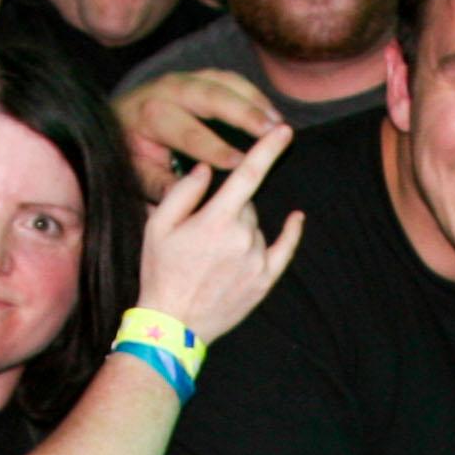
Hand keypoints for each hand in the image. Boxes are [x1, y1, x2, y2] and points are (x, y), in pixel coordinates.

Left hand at [116, 69, 282, 197]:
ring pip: (223, 82)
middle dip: (243, 113)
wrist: (118, 122)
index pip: (186, 132)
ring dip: (254, 100)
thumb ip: (162, 185)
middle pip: (209, 95)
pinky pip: (229, 80)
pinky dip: (252, 94)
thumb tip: (187, 198)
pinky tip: (271, 113)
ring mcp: (184, 79)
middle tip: (271, 131)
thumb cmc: (132, 155)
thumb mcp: (139, 174)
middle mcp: (166, 90)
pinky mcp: (198, 77)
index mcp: (150, 115)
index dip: (214, 148)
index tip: (240, 164)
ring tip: (278, 123)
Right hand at [135, 121, 303, 336]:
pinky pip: (284, 249)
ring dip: (240, 230)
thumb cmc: (161, 272)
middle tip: (201, 234)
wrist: (172, 324)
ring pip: (256, 227)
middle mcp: (242, 237)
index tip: (284, 130)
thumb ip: (183, 191)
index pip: (248, 174)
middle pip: (246, 205)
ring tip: (212, 256)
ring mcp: (256, 260)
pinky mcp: (264, 280)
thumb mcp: (158, 226)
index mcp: (216, 220)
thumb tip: (206, 168)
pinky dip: (290, 233)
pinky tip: (296, 218)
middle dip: (228, 209)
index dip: (267, 149)